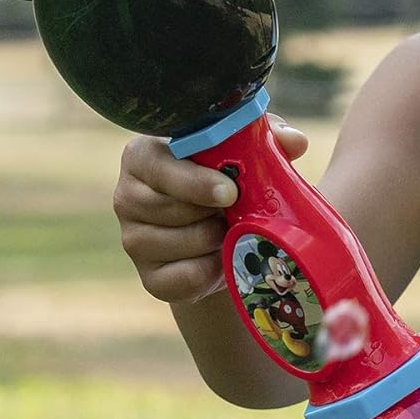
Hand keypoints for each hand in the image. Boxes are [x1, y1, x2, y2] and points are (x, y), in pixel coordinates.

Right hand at [113, 115, 308, 303]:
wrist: (224, 233)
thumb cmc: (230, 178)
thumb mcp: (248, 151)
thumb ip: (269, 138)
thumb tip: (293, 141)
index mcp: (143, 155)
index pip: (159, 166)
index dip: (195, 181)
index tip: (231, 192)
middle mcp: (127, 196)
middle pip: (168, 208)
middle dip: (211, 213)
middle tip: (234, 210)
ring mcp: (132, 240)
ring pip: (178, 243)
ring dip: (214, 239)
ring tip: (229, 229)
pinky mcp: (149, 278)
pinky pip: (182, 279)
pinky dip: (210, 272)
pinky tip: (222, 257)